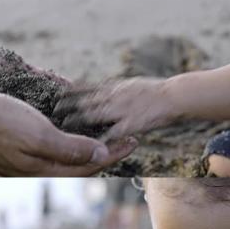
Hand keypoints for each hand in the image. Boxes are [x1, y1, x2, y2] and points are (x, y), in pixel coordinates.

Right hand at [0, 91, 136, 175]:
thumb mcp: (37, 134)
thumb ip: (70, 149)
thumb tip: (100, 156)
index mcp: (45, 169)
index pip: (90, 166)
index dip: (115, 154)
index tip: (135, 141)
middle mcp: (38, 170)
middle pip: (81, 164)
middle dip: (106, 152)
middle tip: (127, 139)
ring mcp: (26, 162)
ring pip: (66, 157)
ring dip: (89, 147)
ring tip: (107, 136)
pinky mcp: (17, 151)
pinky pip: (51, 148)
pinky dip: (68, 141)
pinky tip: (73, 131)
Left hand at [53, 77, 174, 141]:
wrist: (175, 95)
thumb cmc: (160, 90)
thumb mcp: (136, 85)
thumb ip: (121, 89)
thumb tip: (111, 90)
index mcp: (116, 88)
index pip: (88, 88)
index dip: (72, 90)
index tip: (59, 91)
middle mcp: (115, 97)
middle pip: (86, 101)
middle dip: (69, 105)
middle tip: (54, 108)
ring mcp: (121, 110)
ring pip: (93, 115)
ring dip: (78, 119)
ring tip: (63, 124)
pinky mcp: (130, 124)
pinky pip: (111, 133)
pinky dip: (99, 139)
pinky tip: (88, 144)